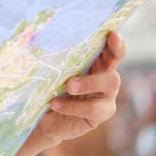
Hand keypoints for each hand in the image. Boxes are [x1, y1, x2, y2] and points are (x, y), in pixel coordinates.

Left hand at [36, 31, 125, 146]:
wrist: (45, 121)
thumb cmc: (48, 91)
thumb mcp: (50, 74)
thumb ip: (54, 61)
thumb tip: (40, 42)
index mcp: (93, 62)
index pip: (108, 48)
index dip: (115, 42)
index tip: (113, 34)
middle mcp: (104, 75)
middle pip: (115, 61)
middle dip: (112, 53)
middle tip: (92, 54)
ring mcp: (106, 95)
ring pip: (109, 82)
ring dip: (88, 82)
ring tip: (68, 86)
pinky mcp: (101, 113)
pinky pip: (93, 108)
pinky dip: (73, 106)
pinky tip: (55, 104)